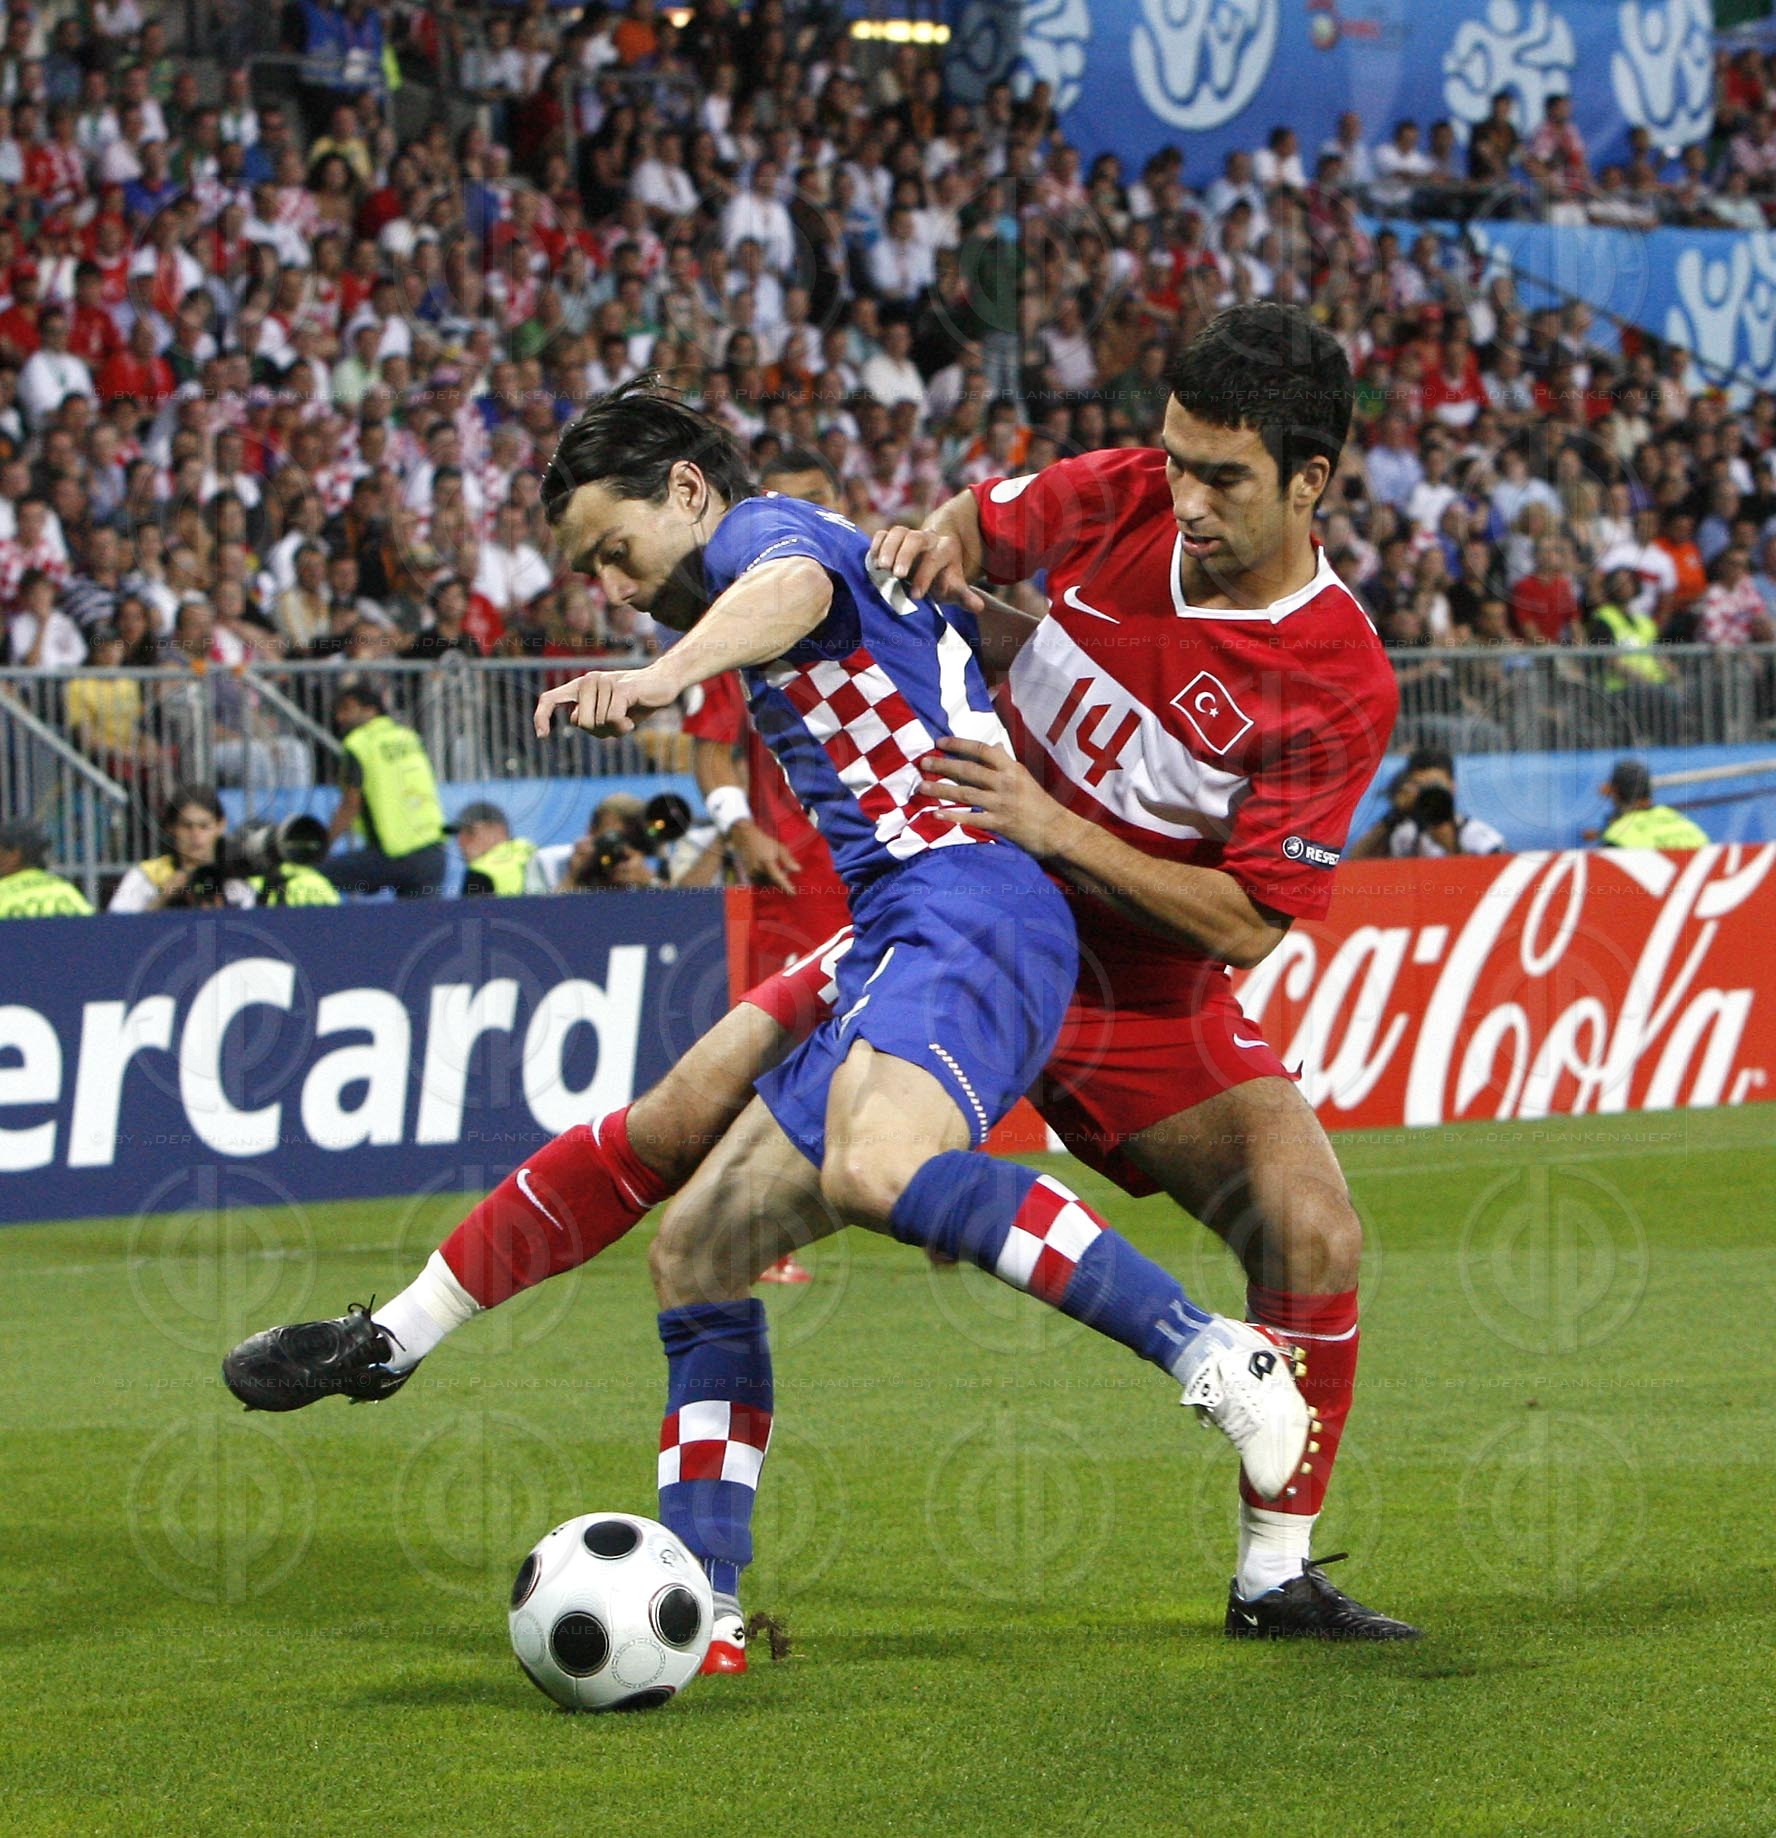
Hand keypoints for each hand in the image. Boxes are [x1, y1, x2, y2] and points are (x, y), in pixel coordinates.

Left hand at [533, 665, 672, 738]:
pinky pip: (612, 719)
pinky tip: (632, 721)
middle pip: (581, 723)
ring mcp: (603, 682)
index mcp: (580, 686)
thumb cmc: (635, 702)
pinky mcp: (620, 688)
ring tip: (628, 717)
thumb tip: (575, 720)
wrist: (664, 683)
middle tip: (617, 724)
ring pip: (599, 723)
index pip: (550, 698)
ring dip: (616, 730)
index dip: (541, 716)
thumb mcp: (609, 713)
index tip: (542, 736)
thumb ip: (590, 718)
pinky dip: (623, 727)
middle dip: (600, 732)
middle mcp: (588, 680)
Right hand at [728, 820, 798, 891]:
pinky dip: (766, 879)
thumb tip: (798, 870)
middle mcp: (758, 868)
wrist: (746, 838)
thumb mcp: (779, 847)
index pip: (777, 877)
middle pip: (773, 882)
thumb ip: (788, 859)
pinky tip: (767, 871)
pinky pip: (760, 882)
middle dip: (780, 879)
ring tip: (774, 868)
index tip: (793, 893)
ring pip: (766, 883)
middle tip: (784, 870)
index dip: (785, 886)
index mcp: (767, 861)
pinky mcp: (748, 875)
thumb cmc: (765, 842)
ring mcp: (751, 873)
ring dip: (773, 880)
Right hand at [869, 524, 983, 611]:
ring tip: (881, 568)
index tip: (916, 596)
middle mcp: (927, 539)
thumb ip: (965, 596)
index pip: (935, 558)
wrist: (932, 567)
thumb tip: (978, 608)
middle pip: (915, 538)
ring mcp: (909, 536)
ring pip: (898, 532)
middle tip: (896, 575)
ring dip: (888, 548)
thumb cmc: (943, 580)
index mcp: (945, 549)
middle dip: (905, 555)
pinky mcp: (893, 538)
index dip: (925, 576)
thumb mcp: (955, 589)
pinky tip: (872, 562)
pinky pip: (883, 534)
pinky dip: (876, 544)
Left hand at [918, 736, 1077, 857]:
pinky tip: (936, 814)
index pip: (983, 750)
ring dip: (941, 790)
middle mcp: (1005, 783)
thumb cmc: (1040, 803)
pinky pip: (971, 818)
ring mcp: (1001, 804)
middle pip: (969, 770)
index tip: (940, 742)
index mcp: (1012, 768)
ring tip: (921, 787)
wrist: (1057, 830)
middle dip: (944, 765)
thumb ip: (1007, 762)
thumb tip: (995, 745)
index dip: (960, 744)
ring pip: (965, 793)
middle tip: (923, 763)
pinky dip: (953, 816)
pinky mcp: (1000, 824)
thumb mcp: (1025, 777)